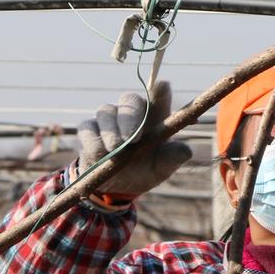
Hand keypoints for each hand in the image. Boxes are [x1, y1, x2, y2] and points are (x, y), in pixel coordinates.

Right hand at [74, 81, 190, 197]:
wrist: (117, 186)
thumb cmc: (145, 169)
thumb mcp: (161, 168)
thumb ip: (172, 158)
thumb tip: (186, 151)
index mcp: (154, 117)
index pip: (159, 96)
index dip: (160, 91)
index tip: (162, 87)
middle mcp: (131, 112)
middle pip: (129, 99)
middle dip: (130, 117)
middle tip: (131, 137)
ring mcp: (108, 118)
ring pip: (106, 112)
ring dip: (111, 131)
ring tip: (115, 149)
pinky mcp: (89, 129)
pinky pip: (88, 128)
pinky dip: (93, 141)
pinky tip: (99, 155)